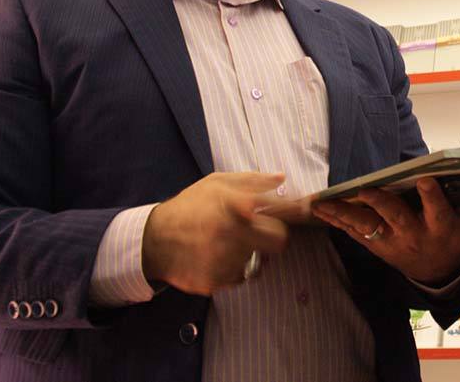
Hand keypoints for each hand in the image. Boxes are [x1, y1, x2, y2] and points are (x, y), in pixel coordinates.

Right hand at [141, 172, 288, 295]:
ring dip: (246, 252)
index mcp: (239, 207)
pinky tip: (214, 256)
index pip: (283, 214)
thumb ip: (253, 180)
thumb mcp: (217, 183)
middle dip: (272, 236)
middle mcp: (236, 235)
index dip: (296, 212)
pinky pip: (237, 276)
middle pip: (278, 242)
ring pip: (255, 259)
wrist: (154, 239)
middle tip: (257, 232)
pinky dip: (230, 268)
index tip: (305, 211)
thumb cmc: (190, 206)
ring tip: (224, 242)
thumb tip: (281, 178)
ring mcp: (226, 261)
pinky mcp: (216, 281)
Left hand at [312, 175, 459, 283]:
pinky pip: (353, 231)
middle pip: (397, 219)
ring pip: (368, 226)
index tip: (427, 178)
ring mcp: (392, 242)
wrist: (439, 270)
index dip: (432, 195)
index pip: (438, 210)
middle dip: (382, 204)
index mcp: (442, 227)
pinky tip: (319, 207)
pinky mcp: (375, 244)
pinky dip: (336, 219)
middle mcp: (414, 236)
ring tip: (325, 203)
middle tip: (368, 190)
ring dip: (345, 214)